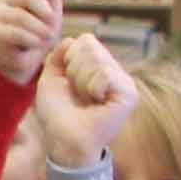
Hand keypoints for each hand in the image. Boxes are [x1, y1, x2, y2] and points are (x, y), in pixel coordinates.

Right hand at [0, 0, 65, 83]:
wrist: (30, 59)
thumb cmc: (41, 31)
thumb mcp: (52, 11)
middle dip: (46, 13)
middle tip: (53, 26)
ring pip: (22, 17)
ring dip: (40, 29)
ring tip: (46, 37)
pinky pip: (16, 33)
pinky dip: (31, 39)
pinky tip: (34, 43)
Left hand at [32, 33, 139, 169]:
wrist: (63, 140)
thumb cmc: (57, 114)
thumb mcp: (51, 79)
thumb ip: (58, 56)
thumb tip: (72, 39)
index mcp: (99, 67)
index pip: (86, 40)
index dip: (69, 60)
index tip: (68, 83)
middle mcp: (115, 72)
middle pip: (91, 46)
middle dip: (74, 71)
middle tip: (77, 94)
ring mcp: (124, 83)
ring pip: (97, 59)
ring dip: (81, 82)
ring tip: (86, 100)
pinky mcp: (129, 94)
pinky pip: (105, 74)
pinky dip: (92, 88)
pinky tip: (96, 103)